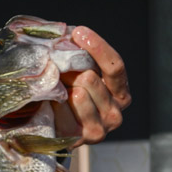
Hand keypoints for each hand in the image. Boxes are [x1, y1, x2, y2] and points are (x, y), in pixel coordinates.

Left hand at [53, 26, 131, 147]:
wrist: (53, 133)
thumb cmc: (67, 99)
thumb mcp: (79, 77)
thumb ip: (81, 60)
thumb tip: (69, 35)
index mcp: (121, 93)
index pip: (115, 66)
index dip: (98, 47)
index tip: (78, 32)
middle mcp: (116, 112)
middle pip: (90, 78)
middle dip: (69, 71)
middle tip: (56, 74)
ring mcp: (101, 128)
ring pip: (78, 93)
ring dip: (60, 88)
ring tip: (54, 93)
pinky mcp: (81, 139)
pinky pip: (64, 111)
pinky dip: (53, 105)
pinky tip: (51, 108)